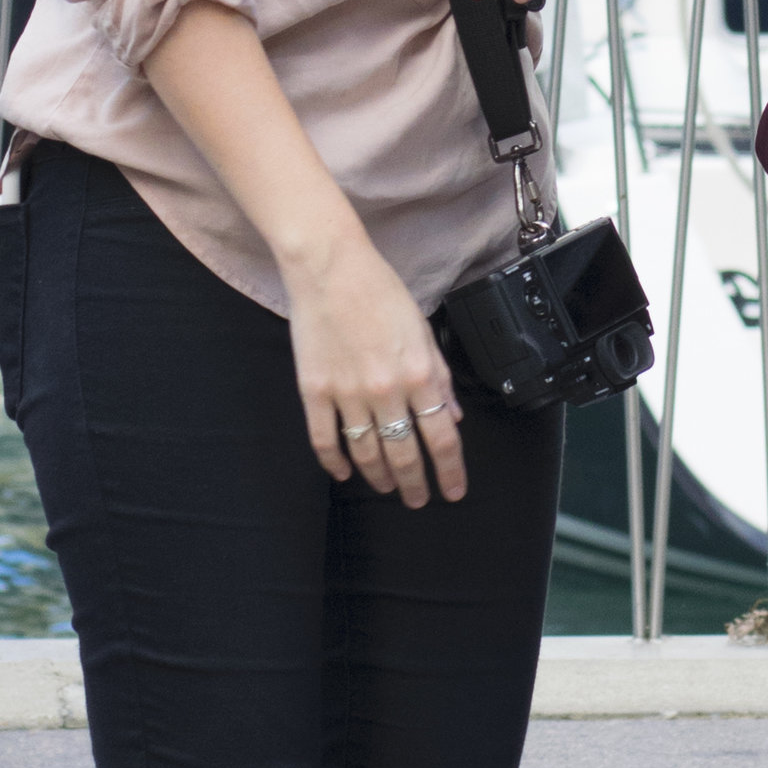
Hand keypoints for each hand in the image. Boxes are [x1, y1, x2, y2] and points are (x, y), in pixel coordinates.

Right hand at [281, 216, 466, 507]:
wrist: (329, 268)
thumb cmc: (379, 291)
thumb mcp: (423, 331)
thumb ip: (440, 377)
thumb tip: (452, 417)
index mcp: (419, 374)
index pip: (442, 439)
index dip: (450, 472)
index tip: (453, 491)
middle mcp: (386, 391)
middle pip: (405, 455)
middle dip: (415, 484)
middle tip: (418, 500)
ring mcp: (347, 394)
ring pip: (367, 453)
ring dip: (380, 478)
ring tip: (388, 489)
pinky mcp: (315, 391)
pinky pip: (325, 440)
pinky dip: (335, 463)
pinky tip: (345, 473)